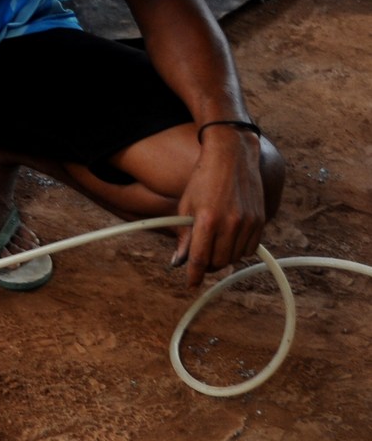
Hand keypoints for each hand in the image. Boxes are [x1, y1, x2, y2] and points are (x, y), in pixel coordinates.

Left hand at [173, 129, 264, 286]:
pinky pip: (249, 249)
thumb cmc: (203, 180)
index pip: (199, 259)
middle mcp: (230, 223)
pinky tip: (230, 238)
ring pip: (234, 258)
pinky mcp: (260, 220)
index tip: (191, 284)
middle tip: (200, 258)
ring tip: (214, 245)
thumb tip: (179, 262)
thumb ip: (184, 236)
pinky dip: (238, 250)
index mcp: (207, 219)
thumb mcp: (186, 206)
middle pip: (218, 262)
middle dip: (207, 265)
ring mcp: (248, 222)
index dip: (193, 275)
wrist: (231, 156)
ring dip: (223, 258)